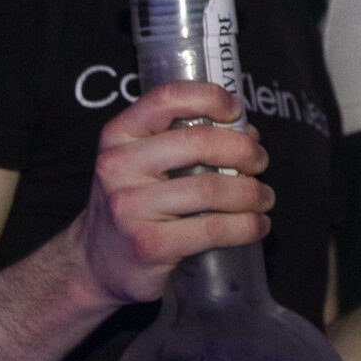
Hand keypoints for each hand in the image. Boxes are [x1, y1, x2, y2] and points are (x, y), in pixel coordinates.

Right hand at [72, 81, 272, 306]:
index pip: (167, 99)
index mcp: (118, 136)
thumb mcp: (141, 163)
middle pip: (199, 142)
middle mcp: (118, 166)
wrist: (96, 263)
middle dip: (243, 150)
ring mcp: (130, 207)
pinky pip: (212, 229)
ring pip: (211, 188)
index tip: (237, 109)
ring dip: (252, 192)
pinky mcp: (148, 245)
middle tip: (261, 161)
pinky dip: (246, 226)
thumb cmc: (132, 204)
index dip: (210, 97)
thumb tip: (248, 134)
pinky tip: (257, 225)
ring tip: (264, 197)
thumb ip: (185, 140)